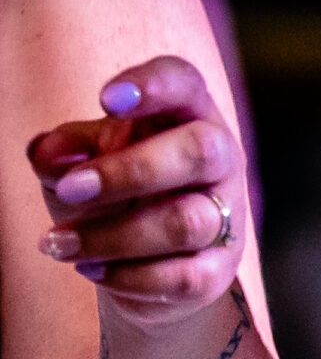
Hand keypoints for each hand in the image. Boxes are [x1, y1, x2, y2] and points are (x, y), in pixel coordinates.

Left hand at [26, 57, 248, 329]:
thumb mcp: (76, 161)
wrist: (139, 264)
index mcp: (185, 114)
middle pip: (200, 152)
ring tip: (59, 243)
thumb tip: (54, 159)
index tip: (107, 100)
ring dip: (112, 235)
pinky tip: (91, 269)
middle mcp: (220, 160)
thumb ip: (60, 150)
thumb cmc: (109, 193)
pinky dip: (128, 276)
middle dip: (128, 172)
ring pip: (186, 222)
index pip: (184, 82)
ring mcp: (227, 216)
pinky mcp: (221, 270)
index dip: (153, 85)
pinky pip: (183, 276)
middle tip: (68, 190)